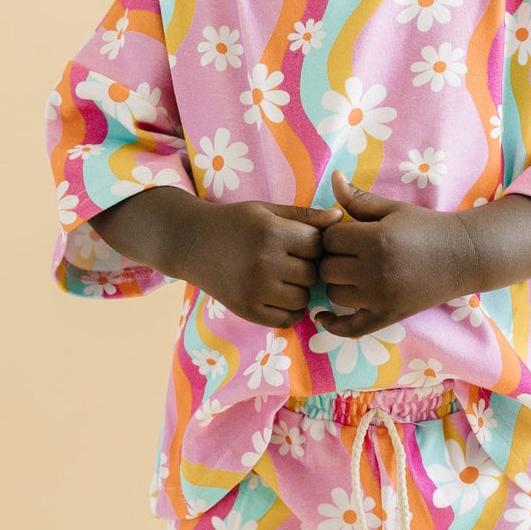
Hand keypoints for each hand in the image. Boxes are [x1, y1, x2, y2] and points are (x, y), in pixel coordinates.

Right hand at [183, 197, 342, 326]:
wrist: (190, 243)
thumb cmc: (233, 223)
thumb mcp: (267, 211)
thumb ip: (303, 216)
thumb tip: (339, 219)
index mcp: (272, 234)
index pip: (318, 245)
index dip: (315, 243)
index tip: (302, 241)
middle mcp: (265, 264)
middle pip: (313, 274)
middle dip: (308, 267)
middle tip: (293, 260)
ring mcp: (255, 290)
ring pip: (303, 299)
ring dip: (300, 290)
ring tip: (284, 277)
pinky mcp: (247, 310)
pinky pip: (287, 318)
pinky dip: (288, 309)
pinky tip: (277, 294)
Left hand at [312, 168, 478, 338]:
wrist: (463, 256)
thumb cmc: (427, 227)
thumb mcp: (393, 209)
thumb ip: (359, 199)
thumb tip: (333, 177)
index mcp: (376, 240)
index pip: (329, 239)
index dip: (333, 235)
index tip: (345, 234)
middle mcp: (376, 271)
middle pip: (327, 268)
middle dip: (332, 258)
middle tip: (347, 254)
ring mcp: (381, 298)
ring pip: (333, 294)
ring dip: (337, 283)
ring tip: (350, 274)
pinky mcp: (388, 316)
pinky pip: (350, 328)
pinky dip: (333, 324)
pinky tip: (323, 316)